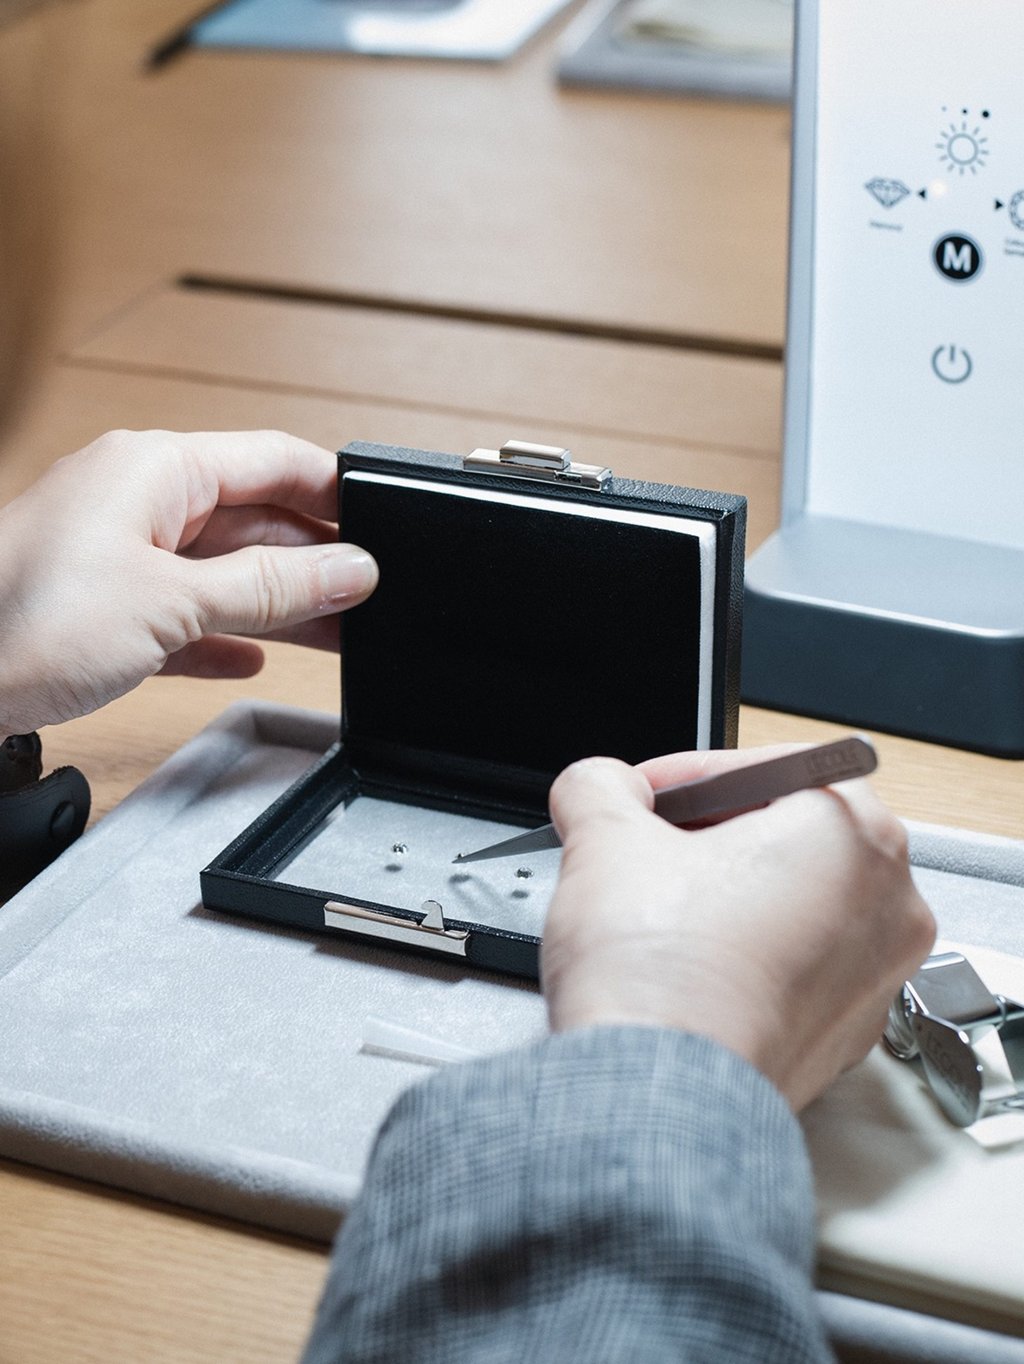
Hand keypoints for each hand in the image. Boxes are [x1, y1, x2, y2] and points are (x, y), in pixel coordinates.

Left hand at [0, 429, 376, 736]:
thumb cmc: (21, 621)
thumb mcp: (171, 600)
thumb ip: (270, 588)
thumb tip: (351, 570)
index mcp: (155, 470)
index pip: (274, 460)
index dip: (336, 493)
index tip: (386, 527)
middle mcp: (139, 502)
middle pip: (254, 519)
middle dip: (315, 560)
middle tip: (371, 599)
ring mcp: (120, 556)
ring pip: (223, 572)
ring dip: (278, 606)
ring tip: (339, 635)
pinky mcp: (104, 611)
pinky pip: (185, 616)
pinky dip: (223, 638)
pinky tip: (253, 659)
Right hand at [541, 747, 935, 1110]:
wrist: (656, 1099)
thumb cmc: (659, 973)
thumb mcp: (604, 839)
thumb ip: (599, 787)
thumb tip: (600, 787)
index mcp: (853, 832)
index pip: (764, 768)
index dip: (684, 776)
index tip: (639, 797)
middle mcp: (888, 902)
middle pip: (788, 834)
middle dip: (708, 837)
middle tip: (644, 850)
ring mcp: (876, 977)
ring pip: (795, 902)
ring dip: (727, 896)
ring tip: (660, 911)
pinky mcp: (847, 1034)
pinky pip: (796, 967)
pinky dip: (748, 957)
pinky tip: (689, 967)